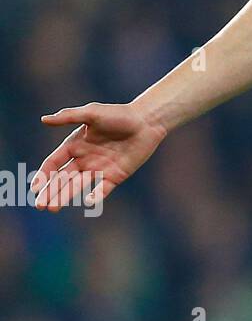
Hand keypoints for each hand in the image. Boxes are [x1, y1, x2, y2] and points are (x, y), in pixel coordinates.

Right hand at [31, 102, 166, 210]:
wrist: (147, 121)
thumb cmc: (119, 114)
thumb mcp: (92, 113)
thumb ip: (69, 117)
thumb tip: (43, 120)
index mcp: (75, 145)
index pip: (54, 163)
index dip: (43, 175)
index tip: (35, 187)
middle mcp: (84, 159)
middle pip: (62, 179)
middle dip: (50, 191)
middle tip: (41, 205)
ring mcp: (99, 168)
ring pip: (78, 186)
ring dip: (65, 196)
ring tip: (54, 208)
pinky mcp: (116, 175)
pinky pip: (103, 189)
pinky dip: (95, 195)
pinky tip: (88, 201)